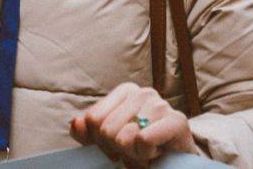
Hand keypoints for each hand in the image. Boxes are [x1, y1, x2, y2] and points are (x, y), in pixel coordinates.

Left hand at [69, 83, 196, 167]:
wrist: (175, 161)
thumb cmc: (140, 147)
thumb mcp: (108, 140)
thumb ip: (88, 131)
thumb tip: (76, 123)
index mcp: (125, 91)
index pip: (93, 119)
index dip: (101, 141)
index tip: (117, 145)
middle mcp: (143, 92)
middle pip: (107, 130)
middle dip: (118, 148)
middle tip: (133, 150)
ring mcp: (160, 104)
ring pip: (125, 137)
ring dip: (133, 153)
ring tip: (146, 151)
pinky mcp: (177, 121)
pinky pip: (144, 140)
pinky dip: (146, 154)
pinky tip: (156, 152)